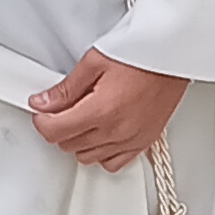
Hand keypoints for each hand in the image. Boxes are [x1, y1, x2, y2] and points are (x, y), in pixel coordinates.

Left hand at [30, 49, 186, 170]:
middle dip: (60, 127)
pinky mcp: (144, 141)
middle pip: (69, 145)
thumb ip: (67, 88)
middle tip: (63, 108)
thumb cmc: (142, 52)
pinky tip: (101, 135)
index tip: (42, 111)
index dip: (42, 121)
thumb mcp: (95, 62)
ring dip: (79, 141)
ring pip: (88, 157)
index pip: (55, 132)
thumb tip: (44, 103)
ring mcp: (132, 138)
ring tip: (83, 118)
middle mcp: (117, 129)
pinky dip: (102, 153)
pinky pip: (114, 163)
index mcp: (102, 109)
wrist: (173, 53)